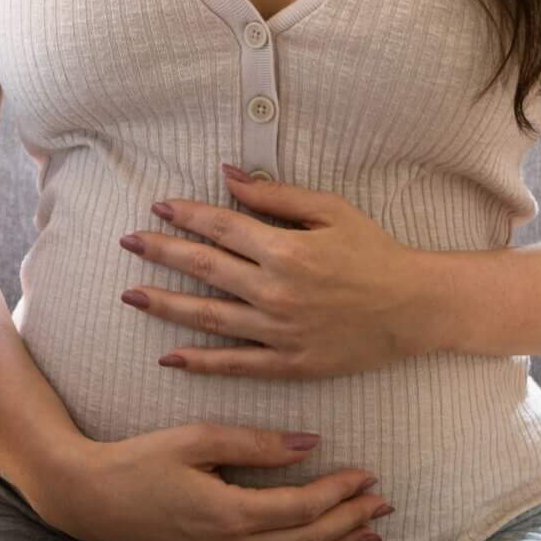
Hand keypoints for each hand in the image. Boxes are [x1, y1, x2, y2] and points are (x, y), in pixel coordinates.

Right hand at [27, 423, 389, 540]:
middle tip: (383, 503)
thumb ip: (255, 443)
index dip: (339, 492)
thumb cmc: (140, 460)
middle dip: (349, 521)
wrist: (90, 499)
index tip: (367, 475)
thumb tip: (308, 443)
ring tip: (371, 535)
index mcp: (229, 514)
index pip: (302, 507)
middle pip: (306, 540)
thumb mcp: (196, 439)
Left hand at [119, 166, 434, 380]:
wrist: (413, 308)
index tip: (158, 207)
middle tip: (128, 243)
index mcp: (286, 249)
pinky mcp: (289, 363)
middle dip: (161, 253)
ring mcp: (279, 331)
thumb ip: (276, 196)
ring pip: (208, 317)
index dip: (186, 215)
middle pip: (204, 268)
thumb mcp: (331, 210)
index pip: (221, 227)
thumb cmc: (374, 252)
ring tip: (131, 295)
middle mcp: (276, 291)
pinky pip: (235, 364)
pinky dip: (200, 361)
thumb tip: (228, 176)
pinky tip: (169, 356)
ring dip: (165, 305)